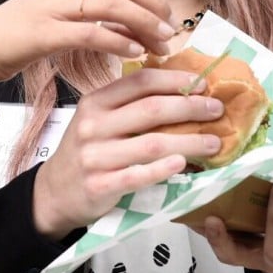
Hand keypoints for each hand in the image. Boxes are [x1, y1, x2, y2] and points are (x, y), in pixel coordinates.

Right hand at [0, 0, 176, 85]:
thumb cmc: (24, 34)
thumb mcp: (64, 14)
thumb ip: (97, 14)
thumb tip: (138, 26)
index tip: (168, 21)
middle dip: (154, 9)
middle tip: (171, 32)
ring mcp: (53, 4)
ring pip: (112, 6)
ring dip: (143, 26)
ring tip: (161, 45)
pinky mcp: (44, 30)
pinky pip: (91, 33)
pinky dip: (117, 42)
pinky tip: (134, 53)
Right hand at [32, 68, 223, 239]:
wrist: (54, 192)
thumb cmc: (86, 151)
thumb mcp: (97, 120)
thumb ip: (128, 105)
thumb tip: (182, 91)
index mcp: (95, 102)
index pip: (140, 82)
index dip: (175, 80)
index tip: (203, 83)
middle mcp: (94, 125)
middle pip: (151, 109)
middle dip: (190, 108)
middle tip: (217, 110)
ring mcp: (96, 156)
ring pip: (152, 144)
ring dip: (189, 141)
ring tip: (214, 142)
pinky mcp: (100, 185)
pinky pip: (138, 176)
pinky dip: (163, 169)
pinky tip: (182, 164)